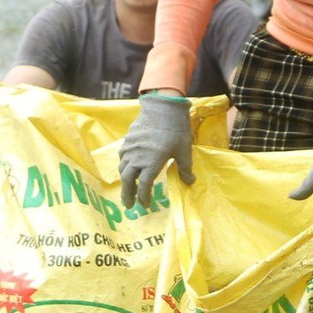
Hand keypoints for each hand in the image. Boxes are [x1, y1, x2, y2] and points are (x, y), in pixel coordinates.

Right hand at [119, 92, 193, 209]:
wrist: (163, 108)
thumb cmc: (176, 130)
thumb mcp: (184, 151)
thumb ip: (185, 169)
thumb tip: (190, 182)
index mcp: (151, 164)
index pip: (143, 187)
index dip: (143, 197)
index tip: (145, 205)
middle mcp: (137, 158)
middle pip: (127, 181)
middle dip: (127, 194)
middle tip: (129, 204)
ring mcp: (130, 148)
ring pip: (122, 168)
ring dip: (125, 180)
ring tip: (128, 186)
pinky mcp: (128, 139)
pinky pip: (122, 155)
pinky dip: (123, 164)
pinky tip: (128, 164)